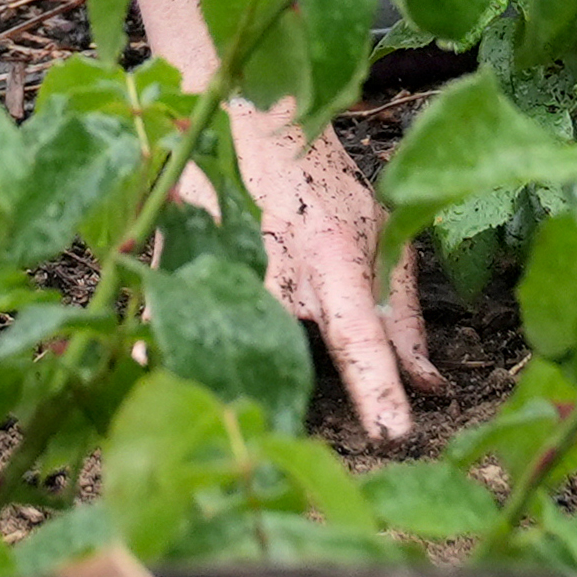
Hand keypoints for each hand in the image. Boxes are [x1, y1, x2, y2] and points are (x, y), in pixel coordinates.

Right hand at [173, 99, 444, 442]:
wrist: (247, 125)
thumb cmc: (323, 188)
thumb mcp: (381, 236)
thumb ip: (402, 316)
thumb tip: (432, 391)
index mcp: (332, 259)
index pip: (359, 333)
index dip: (375, 384)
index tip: (392, 434)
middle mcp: (274, 267)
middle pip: (281, 360)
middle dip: (286, 410)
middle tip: (291, 452)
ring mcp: (216, 265)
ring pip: (223, 348)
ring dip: (228, 385)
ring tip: (224, 422)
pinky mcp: (171, 266)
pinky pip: (165, 329)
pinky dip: (158, 358)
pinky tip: (144, 381)